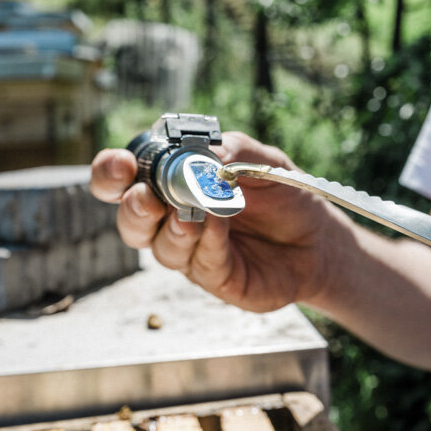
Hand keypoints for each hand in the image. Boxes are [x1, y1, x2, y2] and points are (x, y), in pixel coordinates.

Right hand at [90, 132, 341, 311]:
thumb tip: (205, 155)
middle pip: (131, 220)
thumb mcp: (263, 161)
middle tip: (148, 198)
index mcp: (172, 183)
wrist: (320, 238)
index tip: (121, 166)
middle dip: (133, 209)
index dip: (111, 173)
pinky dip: (207, 243)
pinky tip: (218, 226)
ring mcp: (191, 253)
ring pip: (162, 247)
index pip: (124, 180)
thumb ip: (232, 152)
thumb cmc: (283, 195)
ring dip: (174, 229)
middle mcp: (172, 220)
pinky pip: (201, 263)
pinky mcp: (215, 278)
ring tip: (194, 216)